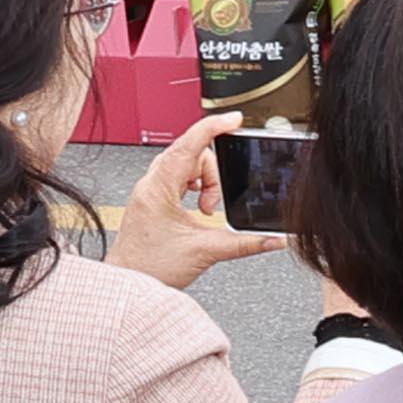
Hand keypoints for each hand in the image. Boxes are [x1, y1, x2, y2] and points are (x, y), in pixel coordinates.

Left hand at [107, 111, 278, 292]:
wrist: (127, 282)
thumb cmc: (151, 268)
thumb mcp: (206, 252)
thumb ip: (246, 244)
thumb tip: (274, 239)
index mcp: (160, 188)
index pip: (190, 144)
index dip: (214, 127)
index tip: (235, 120)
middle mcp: (151, 183)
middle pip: (192, 153)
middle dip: (213, 173)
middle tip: (214, 203)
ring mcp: (150, 189)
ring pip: (185, 163)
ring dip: (204, 181)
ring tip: (205, 208)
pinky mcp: (152, 197)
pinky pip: (177, 175)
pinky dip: (194, 185)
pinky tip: (198, 205)